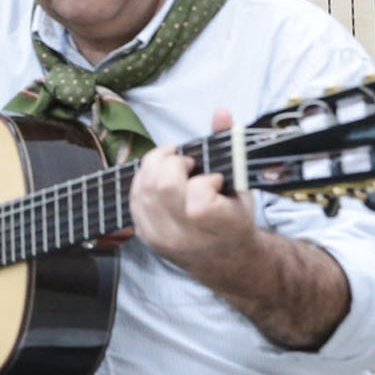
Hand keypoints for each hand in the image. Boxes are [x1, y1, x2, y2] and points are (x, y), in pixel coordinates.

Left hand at [130, 109, 257, 277]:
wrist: (227, 262)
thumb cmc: (236, 219)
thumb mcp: (240, 185)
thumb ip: (228, 147)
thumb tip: (221, 112)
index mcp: (220, 227)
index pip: (199, 200)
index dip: (204, 181)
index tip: (215, 179)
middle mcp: (188, 236)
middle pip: (163, 189)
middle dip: (172, 164)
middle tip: (186, 163)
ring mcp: (163, 238)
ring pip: (143, 191)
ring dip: (154, 167)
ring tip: (172, 165)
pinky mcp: (146, 236)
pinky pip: (134, 200)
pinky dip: (143, 181)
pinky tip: (158, 177)